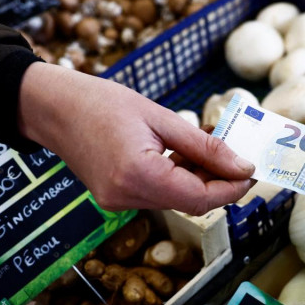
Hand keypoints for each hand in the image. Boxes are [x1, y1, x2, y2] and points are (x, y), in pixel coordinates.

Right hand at [17, 63, 253, 214]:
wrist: (52, 107)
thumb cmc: (102, 102)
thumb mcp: (160, 117)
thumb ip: (204, 146)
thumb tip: (242, 166)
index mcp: (138, 175)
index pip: (200, 198)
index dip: (232, 188)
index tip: (252, 171)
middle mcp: (126, 197)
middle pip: (191, 202)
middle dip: (219, 181)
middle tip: (236, 153)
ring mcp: (118, 201)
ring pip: (176, 199)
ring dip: (199, 177)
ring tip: (207, 144)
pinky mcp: (114, 197)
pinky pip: (158, 194)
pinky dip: (178, 177)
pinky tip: (184, 153)